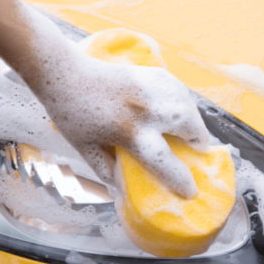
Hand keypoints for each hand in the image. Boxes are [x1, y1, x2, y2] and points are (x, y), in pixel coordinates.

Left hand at [18, 9, 209, 198]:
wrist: (65, 73)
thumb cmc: (72, 114)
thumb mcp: (86, 149)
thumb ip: (107, 171)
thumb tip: (122, 190)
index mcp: (130, 133)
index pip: (167, 162)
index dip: (182, 180)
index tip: (190, 191)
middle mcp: (148, 111)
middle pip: (192, 129)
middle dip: (198, 144)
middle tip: (194, 151)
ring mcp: (152, 89)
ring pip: (191, 107)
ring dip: (194, 122)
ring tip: (189, 131)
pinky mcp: (152, 74)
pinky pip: (180, 90)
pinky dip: (183, 102)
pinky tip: (176, 109)